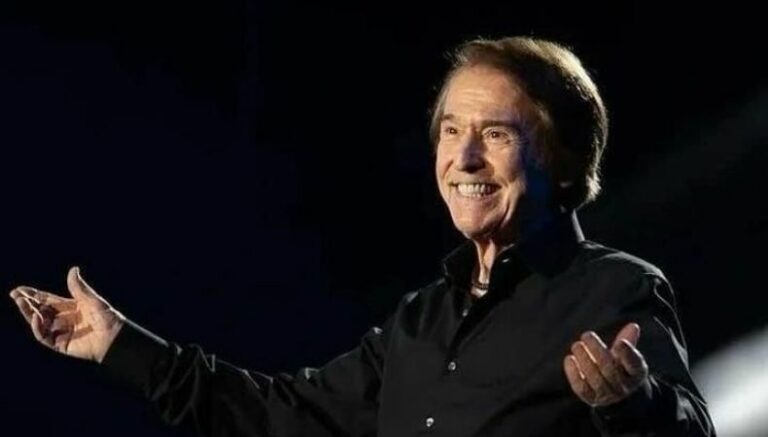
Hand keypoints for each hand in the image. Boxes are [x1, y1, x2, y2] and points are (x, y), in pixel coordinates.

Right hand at [9, 266, 124, 362]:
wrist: (113, 336)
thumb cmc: (106, 317)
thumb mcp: (91, 299)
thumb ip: (79, 287)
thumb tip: (73, 269)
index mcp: (68, 307)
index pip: (46, 300)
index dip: (33, 295)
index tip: (20, 290)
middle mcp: (62, 319)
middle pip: (39, 310)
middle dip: (27, 303)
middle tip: (16, 295)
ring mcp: (60, 332)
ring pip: (39, 323)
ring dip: (29, 313)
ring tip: (22, 303)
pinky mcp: (60, 344)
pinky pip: (44, 336)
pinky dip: (38, 328)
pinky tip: (36, 317)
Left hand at [563, 323, 648, 406]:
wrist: (617, 393)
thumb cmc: (621, 367)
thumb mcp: (627, 355)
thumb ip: (628, 341)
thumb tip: (633, 326)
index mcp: (636, 373)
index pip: (634, 365)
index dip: (627, 355)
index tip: (620, 343)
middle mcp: (623, 387)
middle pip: (610, 370)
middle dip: (597, 351)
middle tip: (586, 335)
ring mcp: (607, 395)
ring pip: (596, 380)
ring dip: (584, 360)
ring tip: (577, 345)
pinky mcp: (591, 399)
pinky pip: (582, 388)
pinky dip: (574, 374)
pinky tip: (569, 359)